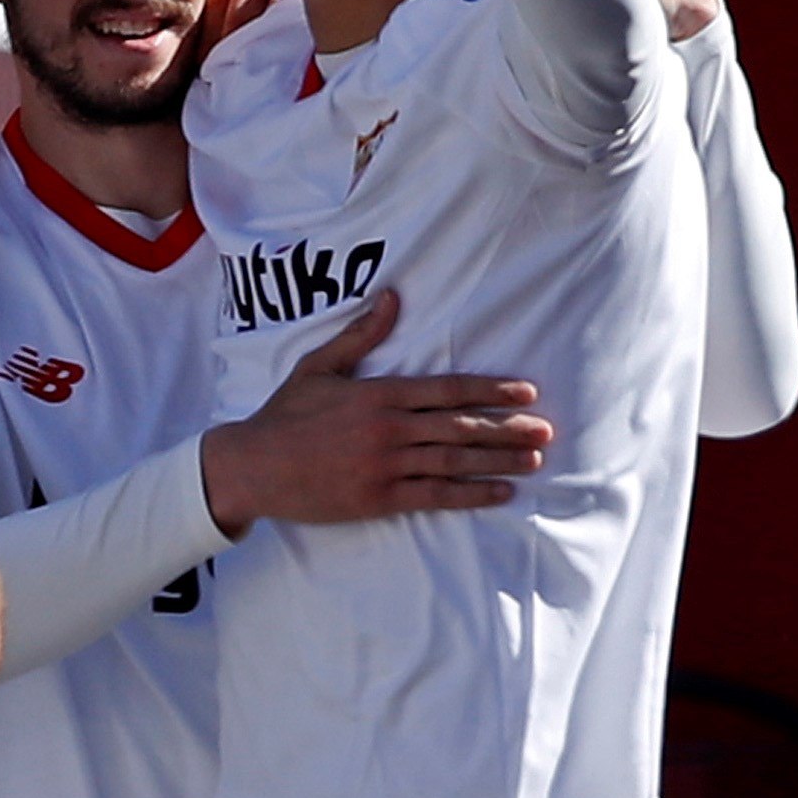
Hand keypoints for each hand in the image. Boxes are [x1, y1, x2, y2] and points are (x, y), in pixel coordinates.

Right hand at [198, 289, 550, 533]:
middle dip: (507, 428)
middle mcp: (388, 429)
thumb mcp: (318, 367)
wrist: (251, 466)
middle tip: (545, 430)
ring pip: (455, 461)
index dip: (490, 390)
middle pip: (460, 426)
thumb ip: (360, 335)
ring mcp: (384, 465)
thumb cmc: (283, 416)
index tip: (526, 393)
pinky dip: (472, 495)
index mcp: (377, 394)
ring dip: (499, 460)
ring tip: (535, 460)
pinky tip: (500, 492)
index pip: (447, 389)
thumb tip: (391, 299)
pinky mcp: (378, 497)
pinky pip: (435, 496)